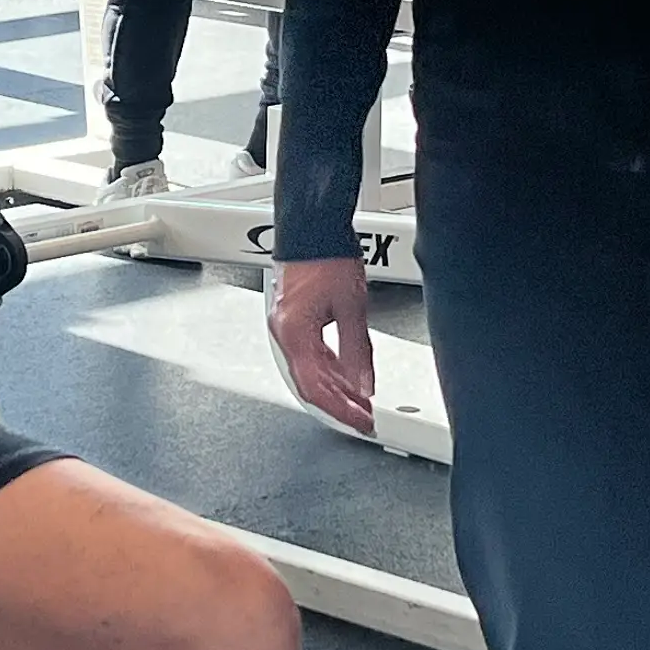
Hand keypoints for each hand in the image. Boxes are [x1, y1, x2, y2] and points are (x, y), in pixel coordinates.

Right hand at [267, 256, 376, 433]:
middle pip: (310, 384)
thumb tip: (363, 384)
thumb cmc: (326, 256)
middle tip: (365, 416)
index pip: (316, 389)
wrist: (312, 227)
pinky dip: (331, 369)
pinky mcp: (294, 319)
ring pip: (311, 371)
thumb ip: (357, 351)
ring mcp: (287, 327)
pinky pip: (311, 355)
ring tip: (362, 399)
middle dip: (339, 404)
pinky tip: (348, 376)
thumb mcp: (352, 308)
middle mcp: (284, 334)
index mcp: (294, 334)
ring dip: (336, 388)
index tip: (361, 422)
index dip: (340, 411)